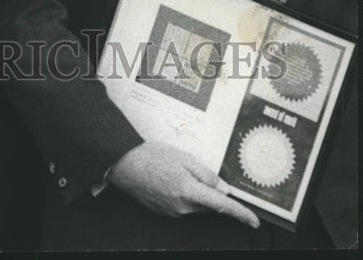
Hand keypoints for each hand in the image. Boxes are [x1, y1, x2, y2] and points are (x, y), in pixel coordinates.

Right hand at [108, 143, 259, 227]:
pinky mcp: (164, 212)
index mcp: (189, 191)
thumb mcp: (182, 157)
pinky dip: (181, 194)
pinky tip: (167, 178)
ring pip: (194, 204)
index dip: (241, 214)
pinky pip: (181, 205)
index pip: (222, 206)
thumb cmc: (150, 156)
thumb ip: (206, 174)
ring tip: (173, 170)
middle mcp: (182, 207)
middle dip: (207, 190)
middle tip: (190, 170)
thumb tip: (223, 189)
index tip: (254, 222)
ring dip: (192, 191)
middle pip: (207, 203)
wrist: (123, 163)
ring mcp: (172, 212)